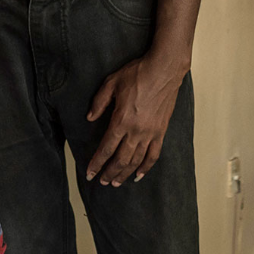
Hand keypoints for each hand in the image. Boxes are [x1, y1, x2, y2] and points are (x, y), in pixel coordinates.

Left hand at [84, 55, 186, 185]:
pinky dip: (146, 168)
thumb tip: (89, 118)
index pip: (106, 148)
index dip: (97, 163)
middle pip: (120, 160)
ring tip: (116, 183)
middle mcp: (136, 131)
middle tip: (101, 182)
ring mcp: (150, 133)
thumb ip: (99, 102)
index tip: (90, 173)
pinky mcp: (161, 131)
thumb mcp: (111, 83)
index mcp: (121, 120)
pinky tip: (139, 175)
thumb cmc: (137, 74)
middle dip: (109, 173)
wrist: (164, 70)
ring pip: (136, 161)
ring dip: (125, 174)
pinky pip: (153, 155)